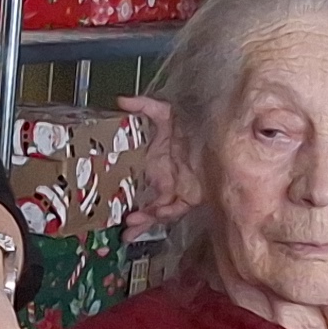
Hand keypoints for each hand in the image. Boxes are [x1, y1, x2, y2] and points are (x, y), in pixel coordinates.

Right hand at [114, 94, 195, 225]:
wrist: (219, 135)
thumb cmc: (194, 125)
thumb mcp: (166, 113)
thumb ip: (144, 107)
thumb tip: (122, 101)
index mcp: (155, 162)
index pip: (135, 181)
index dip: (122, 192)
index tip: (108, 200)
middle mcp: (164, 179)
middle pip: (145, 201)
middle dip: (133, 216)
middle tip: (119, 226)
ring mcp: (177, 189)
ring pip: (157, 210)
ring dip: (144, 220)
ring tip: (130, 227)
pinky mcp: (191, 196)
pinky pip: (175, 209)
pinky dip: (164, 214)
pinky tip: (155, 215)